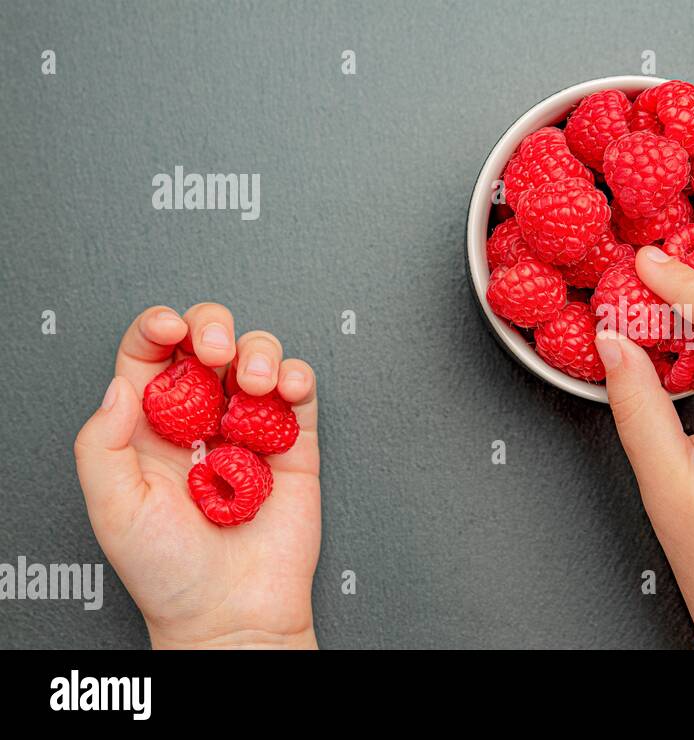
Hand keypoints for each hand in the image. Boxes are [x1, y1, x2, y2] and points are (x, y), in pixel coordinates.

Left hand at [74, 303, 320, 648]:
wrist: (232, 613)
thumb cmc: (169, 573)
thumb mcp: (112, 507)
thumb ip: (101, 442)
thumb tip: (123, 384)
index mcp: (149, 429)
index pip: (150, 356)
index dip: (159, 328)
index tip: (170, 329)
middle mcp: (200, 421)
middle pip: (206, 341)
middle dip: (212, 328)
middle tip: (214, 351)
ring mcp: (249, 429)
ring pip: (256, 355)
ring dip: (258, 351)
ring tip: (254, 382)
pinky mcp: (295, 443)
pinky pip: (300, 392)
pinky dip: (297, 376)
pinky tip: (285, 389)